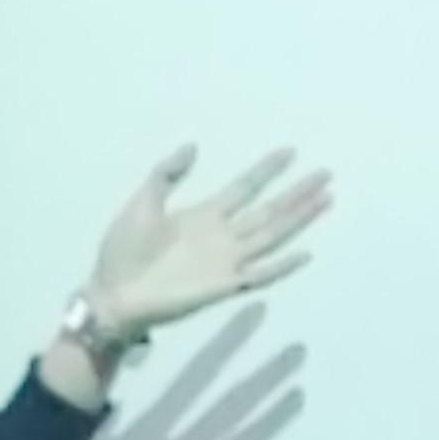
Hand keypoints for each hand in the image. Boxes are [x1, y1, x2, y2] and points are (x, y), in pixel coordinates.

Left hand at [84, 147, 332, 343]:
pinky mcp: (225, 286)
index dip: (267, 170)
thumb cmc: (123, 252)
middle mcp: (224, 235)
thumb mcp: (142, 202)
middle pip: (269, 210)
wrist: (113, 294)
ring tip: (325, 200)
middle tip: (326, 174)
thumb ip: (167, 174)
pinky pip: (260, 275)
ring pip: (273, 235)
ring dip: (299, 219)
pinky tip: (305, 253)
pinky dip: (283, 266)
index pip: (245, 187)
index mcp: (205, 214)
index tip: (290, 151)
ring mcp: (227, 261)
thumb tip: (194, 145)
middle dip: (297, 192)